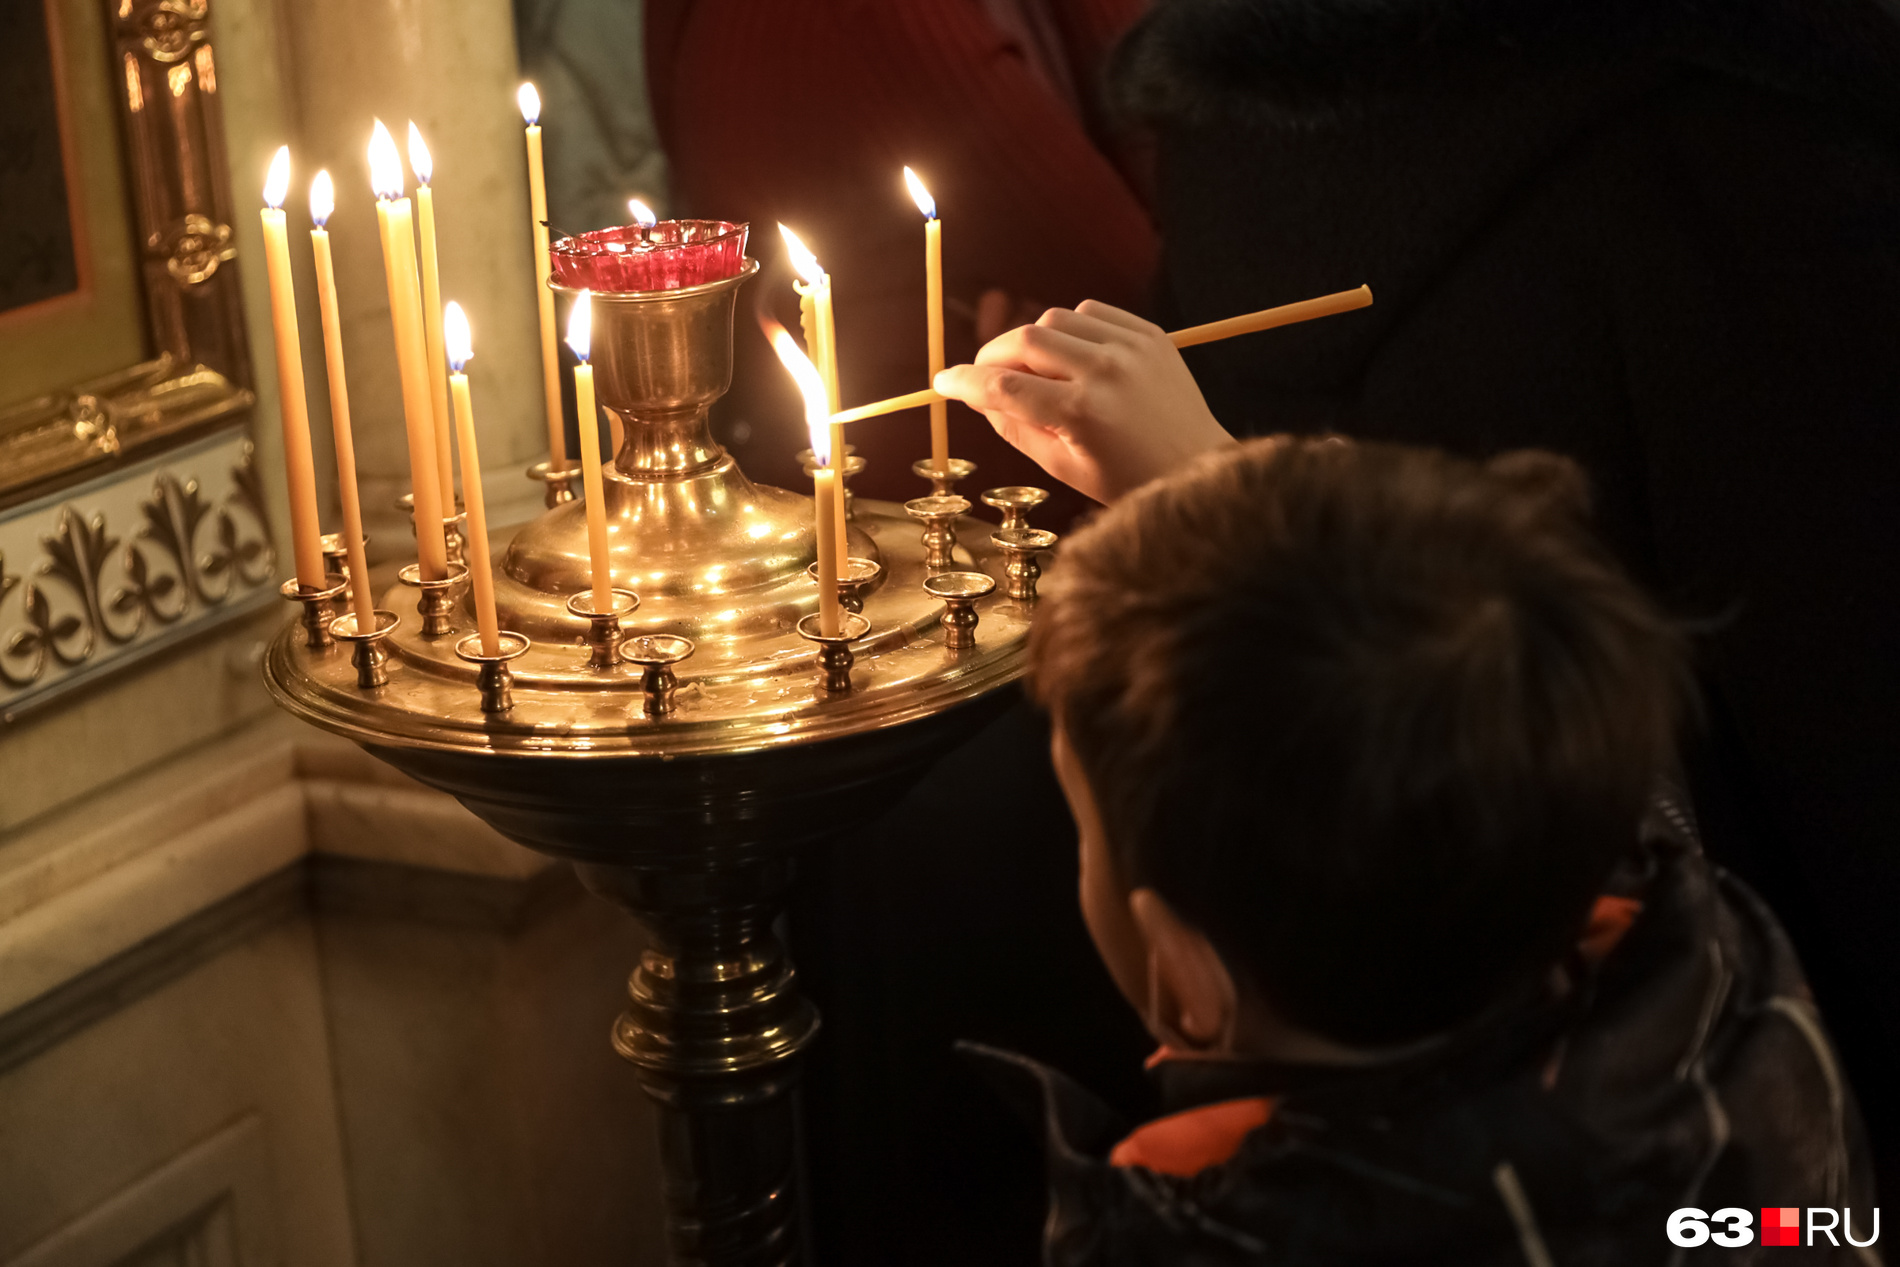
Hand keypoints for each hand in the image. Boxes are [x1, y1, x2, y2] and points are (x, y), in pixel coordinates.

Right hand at [933, 300, 1234, 503]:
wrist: (1197, 467)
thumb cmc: (1128, 479)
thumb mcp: (1063, 466)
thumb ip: (1015, 427)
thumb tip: (977, 396)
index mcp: (1081, 413)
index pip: (1003, 386)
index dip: (965, 382)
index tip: (943, 381)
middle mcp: (1106, 371)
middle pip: (1025, 340)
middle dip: (994, 355)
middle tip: (985, 375)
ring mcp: (1132, 348)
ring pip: (1056, 318)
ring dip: (1034, 340)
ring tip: (1036, 370)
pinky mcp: (1150, 335)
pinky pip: (1093, 312)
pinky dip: (1071, 328)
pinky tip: (1072, 355)